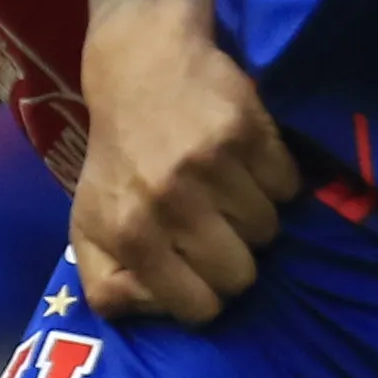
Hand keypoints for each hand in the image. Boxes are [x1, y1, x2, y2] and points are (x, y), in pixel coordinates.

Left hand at [71, 1, 296, 324]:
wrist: (142, 65)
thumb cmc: (118, 157)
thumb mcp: (90, 225)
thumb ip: (107, 285)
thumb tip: (156, 312)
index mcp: (129, 232)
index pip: (199, 308)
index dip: (203, 295)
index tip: (196, 270)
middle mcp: (169, 200)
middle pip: (240, 276)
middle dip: (233, 258)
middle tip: (215, 227)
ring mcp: (211, 163)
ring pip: (268, 232)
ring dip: (253, 216)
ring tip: (225, 188)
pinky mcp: (248, 130)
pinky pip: (287, 187)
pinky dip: (274, 180)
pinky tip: (244, 160)